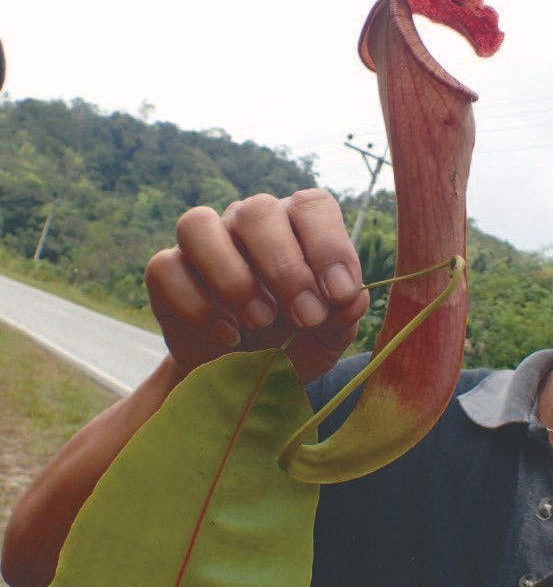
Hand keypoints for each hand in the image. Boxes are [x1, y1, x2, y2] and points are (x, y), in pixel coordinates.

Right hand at [144, 189, 368, 383]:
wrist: (244, 380)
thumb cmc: (293, 345)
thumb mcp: (328, 338)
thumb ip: (344, 316)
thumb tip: (353, 299)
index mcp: (296, 227)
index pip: (311, 206)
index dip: (328, 245)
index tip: (341, 294)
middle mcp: (249, 224)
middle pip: (257, 210)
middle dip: (285, 267)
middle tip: (305, 316)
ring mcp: (205, 244)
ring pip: (198, 225)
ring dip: (233, 277)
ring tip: (260, 321)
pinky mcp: (167, 273)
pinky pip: (166, 268)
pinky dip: (197, 304)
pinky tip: (227, 334)